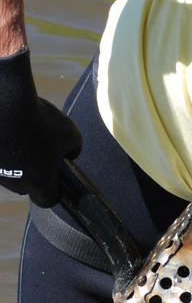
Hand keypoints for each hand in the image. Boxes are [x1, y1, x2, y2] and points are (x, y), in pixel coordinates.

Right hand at [0, 48, 81, 206]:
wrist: (5, 102)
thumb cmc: (42, 122)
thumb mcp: (70, 133)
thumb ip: (74, 149)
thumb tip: (71, 154)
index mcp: (38, 182)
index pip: (47, 200)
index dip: (54, 191)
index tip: (57, 178)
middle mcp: (14, 181)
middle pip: (26, 187)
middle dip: (34, 175)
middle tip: (40, 154)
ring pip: (9, 173)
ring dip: (16, 162)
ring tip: (22, 138)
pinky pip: (0, 159)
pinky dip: (4, 149)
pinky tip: (8, 132)